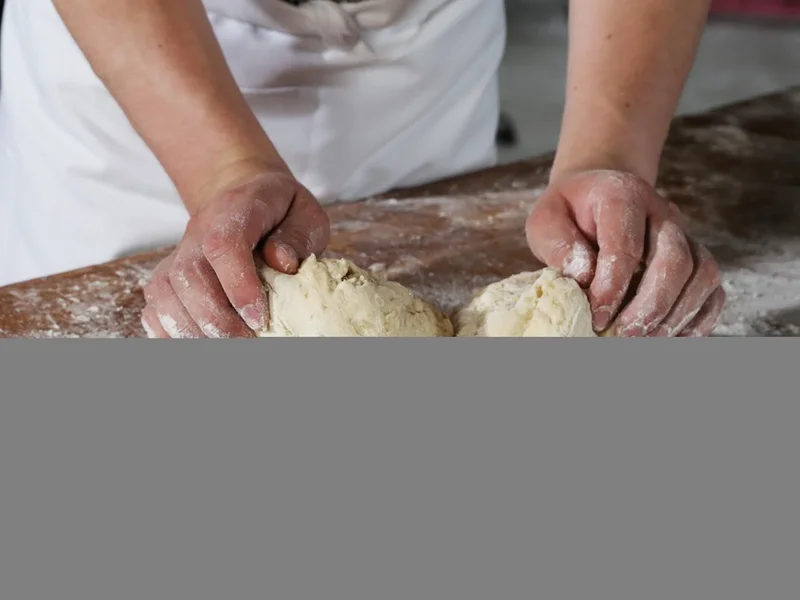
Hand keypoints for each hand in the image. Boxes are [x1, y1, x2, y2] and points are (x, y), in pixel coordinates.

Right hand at [141, 171, 329, 337]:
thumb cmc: (282, 213)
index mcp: (235, 210)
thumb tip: (283, 264)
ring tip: (225, 346)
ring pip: (164, 292)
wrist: (247, 198)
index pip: (223, 245)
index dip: (238, 286)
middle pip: (188, 275)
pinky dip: (169, 330)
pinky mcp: (168, 274)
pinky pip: (154, 304)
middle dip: (215, 317)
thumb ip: (298, 237)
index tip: (258, 318)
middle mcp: (198, 230)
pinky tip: (198, 343)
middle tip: (246, 340)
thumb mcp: (306, 215)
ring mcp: (179, 252)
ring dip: (191, 328)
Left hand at [525, 170, 724, 336]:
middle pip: (675, 260)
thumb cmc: (569, 215)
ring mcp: (685, 235)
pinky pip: (713, 289)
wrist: (596, 197)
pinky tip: (670, 336)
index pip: (626, 244)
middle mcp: (662, 213)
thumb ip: (559, 245)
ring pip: (703, 274)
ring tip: (645, 340)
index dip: (613, 286)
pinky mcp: (696, 258)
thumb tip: (583, 278)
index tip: (597, 316)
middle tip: (624, 335)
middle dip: (651, 305)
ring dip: (677, 314)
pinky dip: (699, 317)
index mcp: (622, 196)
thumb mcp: (546, 221)